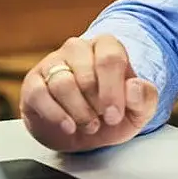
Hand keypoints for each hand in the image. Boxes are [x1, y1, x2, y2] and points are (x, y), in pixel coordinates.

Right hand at [20, 36, 157, 152]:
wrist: (81, 131)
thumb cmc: (110, 115)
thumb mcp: (137, 111)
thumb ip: (144, 98)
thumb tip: (134, 86)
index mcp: (107, 46)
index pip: (111, 59)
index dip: (113, 90)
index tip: (114, 115)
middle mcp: (78, 49)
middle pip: (86, 73)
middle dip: (95, 104)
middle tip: (100, 122)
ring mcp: (53, 63)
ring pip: (62, 83)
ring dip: (77, 111)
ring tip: (88, 125)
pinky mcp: (33, 82)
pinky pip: (39, 93)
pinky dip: (55, 114)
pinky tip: (68, 125)